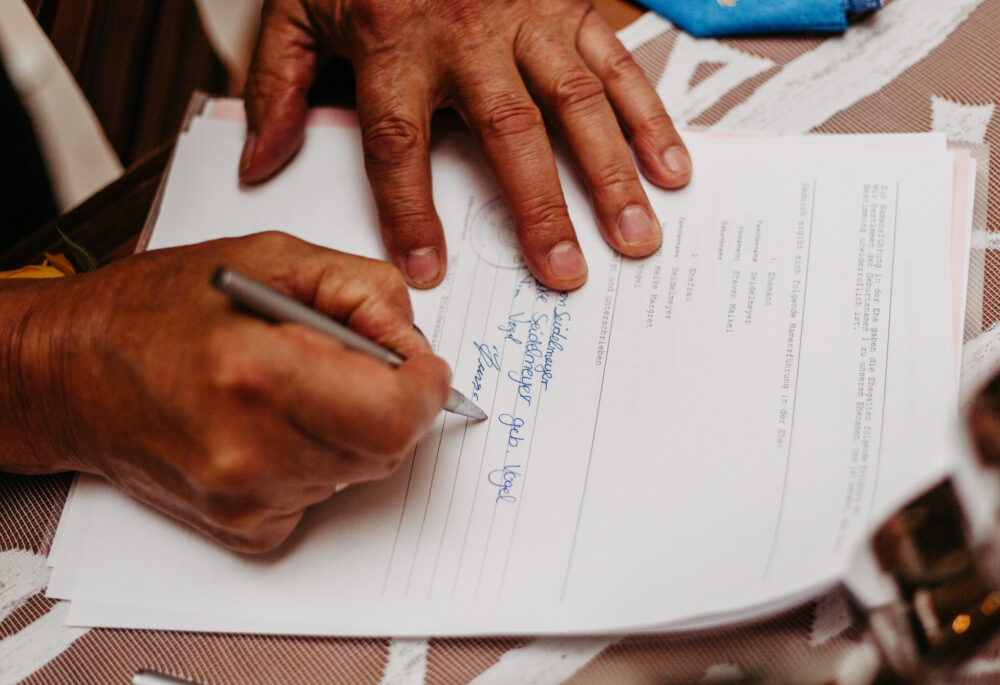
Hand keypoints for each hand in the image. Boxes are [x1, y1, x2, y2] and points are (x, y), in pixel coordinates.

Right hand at [0, 233, 450, 551]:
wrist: (65, 374)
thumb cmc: (149, 313)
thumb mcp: (266, 260)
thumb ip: (360, 288)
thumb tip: (411, 336)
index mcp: (257, 374)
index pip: (397, 413)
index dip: (425, 386)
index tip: (421, 366)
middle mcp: (249, 451)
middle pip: (388, 447)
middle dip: (389, 403)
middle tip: (351, 365)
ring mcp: (243, 499)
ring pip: (358, 472)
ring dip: (350, 429)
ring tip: (295, 387)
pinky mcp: (240, 528)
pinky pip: (321, 496)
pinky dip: (316, 460)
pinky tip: (271, 425)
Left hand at [240, 0, 690, 290]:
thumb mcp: (296, 6)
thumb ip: (276, 84)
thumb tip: (261, 164)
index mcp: (392, 41)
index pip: (397, 141)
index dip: (411, 209)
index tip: (428, 270)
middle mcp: (466, 32)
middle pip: (507, 133)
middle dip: (540, 209)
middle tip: (565, 275)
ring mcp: (528, 15)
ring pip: (576, 103)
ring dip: (612, 175)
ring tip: (636, 238)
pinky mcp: (571, 0)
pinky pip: (617, 62)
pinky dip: (648, 116)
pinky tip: (671, 169)